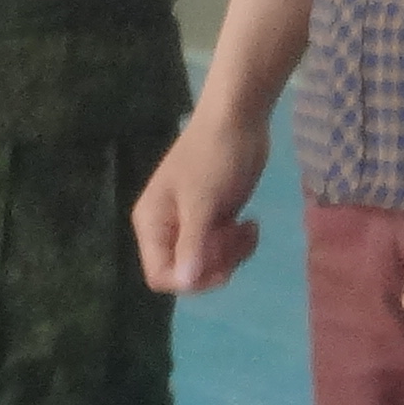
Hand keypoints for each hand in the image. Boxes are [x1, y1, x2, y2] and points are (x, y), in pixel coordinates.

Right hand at [132, 101, 270, 295]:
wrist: (239, 121)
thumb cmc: (213, 157)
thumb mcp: (202, 201)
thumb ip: (192, 243)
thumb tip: (184, 283)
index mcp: (152, 223)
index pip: (159, 274)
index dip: (188, 280)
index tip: (219, 267)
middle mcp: (167, 229)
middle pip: (187, 274)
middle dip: (216, 263)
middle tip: (234, 239)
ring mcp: (192, 225)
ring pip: (209, 264)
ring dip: (232, 254)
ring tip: (247, 229)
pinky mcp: (214, 220)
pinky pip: (224, 250)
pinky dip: (240, 244)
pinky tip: (251, 224)